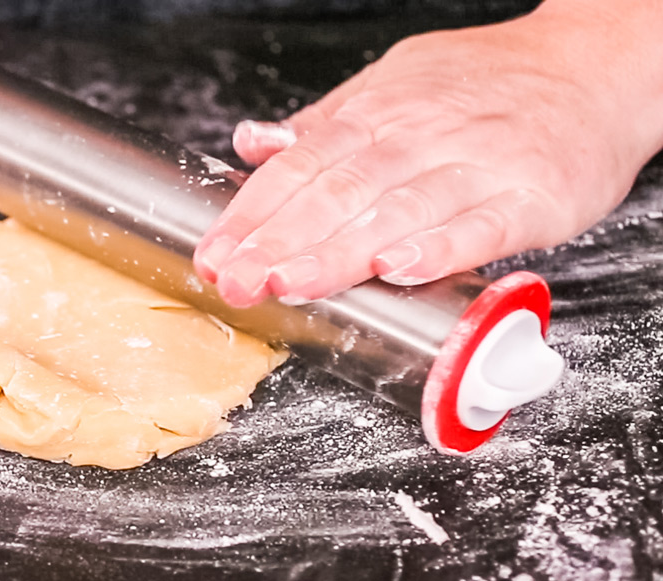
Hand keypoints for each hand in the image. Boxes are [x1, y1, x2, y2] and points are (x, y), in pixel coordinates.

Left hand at [194, 3, 662, 306]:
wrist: (595, 66)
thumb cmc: (485, 88)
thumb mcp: (394, 87)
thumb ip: (322, 126)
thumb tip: (251, 145)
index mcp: (377, 113)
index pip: (300, 166)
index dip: (253, 214)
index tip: (215, 255)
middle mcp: (420, 135)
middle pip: (337, 192)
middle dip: (279, 241)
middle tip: (238, 281)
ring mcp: (477, 163)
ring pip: (397, 210)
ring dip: (340, 251)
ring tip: (293, 283)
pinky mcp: (532, 195)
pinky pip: (480, 222)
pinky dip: (440, 245)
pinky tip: (400, 268)